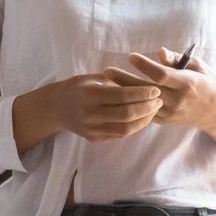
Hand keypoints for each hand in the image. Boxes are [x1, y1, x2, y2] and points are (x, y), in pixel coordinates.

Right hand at [21, 73, 162, 145]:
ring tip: (154, 110)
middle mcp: (89, 113)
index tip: (156, 89)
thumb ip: (114, 81)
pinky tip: (143, 118)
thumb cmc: (77, 87)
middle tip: (159, 100)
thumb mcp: (92, 78)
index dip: (142, 93)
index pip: (122, 96)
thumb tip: (142, 83)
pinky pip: (120, 134)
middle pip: (126, 114)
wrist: (56, 108)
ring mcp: (91, 128)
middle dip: (147, 107)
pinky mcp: (94, 138)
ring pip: (126, 128)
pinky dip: (135, 127)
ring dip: (144, 120)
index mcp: (89, 94)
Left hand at [107, 50, 215, 130]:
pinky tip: (116, 97)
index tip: (130, 56)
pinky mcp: (165, 120)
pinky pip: (144, 113)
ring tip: (106, 84)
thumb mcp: (198, 66)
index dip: (145, 66)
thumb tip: (159, 52)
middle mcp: (178, 100)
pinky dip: (131, 105)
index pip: (162, 75)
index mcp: (188, 84)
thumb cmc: (209, 82)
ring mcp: (171, 113)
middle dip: (125, 81)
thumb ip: (177, 59)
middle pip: (147, 90)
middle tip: (107, 71)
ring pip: (142, 104)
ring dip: (124, 94)